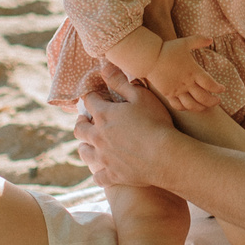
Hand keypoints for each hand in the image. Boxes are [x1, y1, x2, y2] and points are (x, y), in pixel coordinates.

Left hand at [73, 74, 177, 189]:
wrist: (165, 156)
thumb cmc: (156, 122)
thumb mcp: (141, 96)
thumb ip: (121, 82)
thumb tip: (104, 68)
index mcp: (104, 115)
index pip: (89, 101)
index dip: (93, 96)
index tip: (98, 96)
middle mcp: (98, 136)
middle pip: (80, 128)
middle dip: (81, 122)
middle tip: (86, 120)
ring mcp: (103, 158)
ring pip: (84, 152)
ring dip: (85, 146)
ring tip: (89, 144)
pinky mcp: (112, 175)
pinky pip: (98, 177)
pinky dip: (99, 173)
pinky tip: (102, 172)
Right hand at [143, 37, 223, 112]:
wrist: (149, 58)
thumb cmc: (168, 49)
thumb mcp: (185, 42)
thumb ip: (199, 40)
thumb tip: (211, 39)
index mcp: (193, 71)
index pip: (210, 84)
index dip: (218, 88)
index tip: (222, 89)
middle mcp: (187, 83)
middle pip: (204, 98)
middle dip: (213, 101)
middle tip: (218, 101)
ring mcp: (177, 90)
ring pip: (192, 105)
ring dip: (201, 107)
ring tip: (205, 106)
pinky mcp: (168, 94)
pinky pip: (178, 106)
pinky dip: (185, 108)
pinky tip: (189, 106)